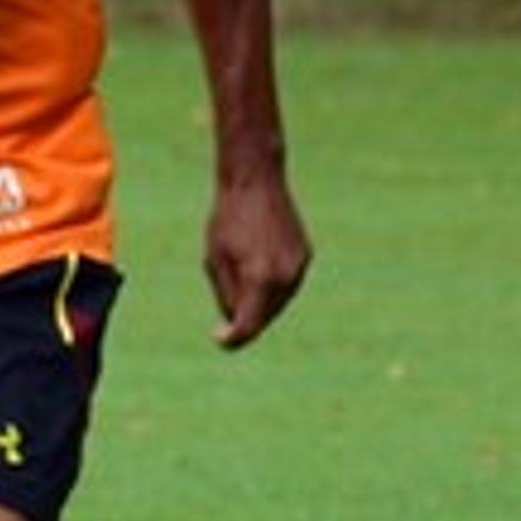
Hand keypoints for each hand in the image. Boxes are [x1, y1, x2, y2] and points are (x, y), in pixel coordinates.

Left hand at [202, 172, 311, 350]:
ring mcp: (299, 267)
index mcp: (259, 278)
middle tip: (223, 301)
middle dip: (244, 318)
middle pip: (263, 317)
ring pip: (277, 303)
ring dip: (258, 302)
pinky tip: (256, 261)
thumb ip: (226, 295)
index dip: (232, 339)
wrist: (256, 181)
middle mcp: (284, 277)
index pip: (248, 327)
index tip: (218, 338)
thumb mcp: (215, 260)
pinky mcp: (305, 257)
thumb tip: (236, 324)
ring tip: (239, 271)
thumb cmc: (227, 219)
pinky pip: (286, 285)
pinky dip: (271, 285)